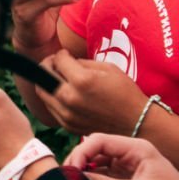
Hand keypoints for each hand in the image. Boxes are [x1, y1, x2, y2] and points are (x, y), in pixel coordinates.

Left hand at [32, 51, 148, 136]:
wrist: (137, 122)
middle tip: (55, 63)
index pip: (58, 60)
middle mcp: (70, 98)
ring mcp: (67, 114)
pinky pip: (50, 107)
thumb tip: (66, 60)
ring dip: (46, 82)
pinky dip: (53, 97)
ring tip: (57, 77)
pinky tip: (64, 93)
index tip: (65, 54)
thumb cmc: (125, 92)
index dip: (60, 54)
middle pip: (43, 76)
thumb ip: (82, 63)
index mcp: (82, 81)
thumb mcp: (108, 68)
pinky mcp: (67, 125)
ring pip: (42, 92)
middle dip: (47, 65)